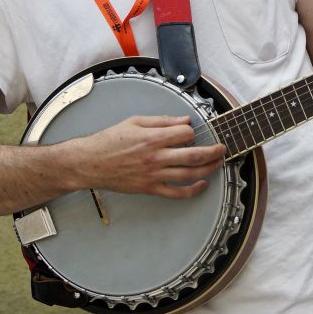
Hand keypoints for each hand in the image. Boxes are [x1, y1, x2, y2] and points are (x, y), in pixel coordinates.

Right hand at [70, 115, 225, 199]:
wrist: (89, 163)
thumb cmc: (110, 140)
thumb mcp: (135, 122)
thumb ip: (162, 121)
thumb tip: (185, 120)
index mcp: (152, 138)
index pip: (185, 133)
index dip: (192, 131)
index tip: (193, 131)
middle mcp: (155, 157)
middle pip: (193, 155)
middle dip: (213, 151)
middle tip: (223, 148)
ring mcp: (153, 175)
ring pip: (188, 174)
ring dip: (208, 169)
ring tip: (219, 163)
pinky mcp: (149, 188)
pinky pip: (175, 193)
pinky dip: (192, 190)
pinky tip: (202, 184)